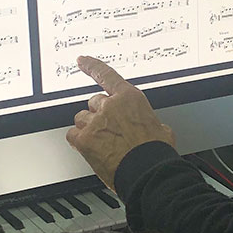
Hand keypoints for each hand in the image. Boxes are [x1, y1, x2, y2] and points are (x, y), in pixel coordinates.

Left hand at [66, 56, 175, 191]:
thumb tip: (153, 127)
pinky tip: (91, 149)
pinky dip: (79, 141)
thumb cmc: (155, 152)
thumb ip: (147, 119)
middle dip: (99, 113)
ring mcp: (95, 122)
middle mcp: (110, 106)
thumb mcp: (160, 127)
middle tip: (109, 130)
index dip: (92, 66)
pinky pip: (72, 135)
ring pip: (81, 118)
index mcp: (129, 98)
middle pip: (94, 102)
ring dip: (88, 127)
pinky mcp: (84, 140)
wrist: (147, 172)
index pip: (106, 75)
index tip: (82, 60)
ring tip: (102, 142)